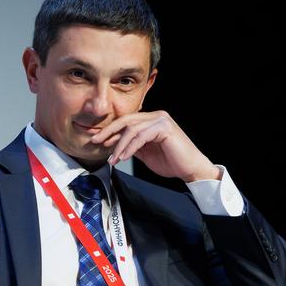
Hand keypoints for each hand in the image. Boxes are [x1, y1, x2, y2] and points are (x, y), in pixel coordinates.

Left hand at [88, 111, 220, 182]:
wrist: (190, 169)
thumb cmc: (171, 161)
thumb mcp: (145, 153)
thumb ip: (132, 145)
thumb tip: (112, 144)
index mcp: (151, 120)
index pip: (126, 121)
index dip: (110, 130)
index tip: (97, 140)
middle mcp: (156, 116)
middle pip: (126, 120)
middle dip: (108, 131)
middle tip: (95, 141)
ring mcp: (161, 120)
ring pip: (132, 129)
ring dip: (119, 144)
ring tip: (112, 158)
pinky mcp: (165, 127)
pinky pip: (141, 136)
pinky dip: (130, 147)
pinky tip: (123, 157)